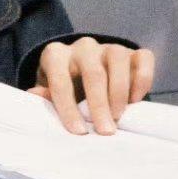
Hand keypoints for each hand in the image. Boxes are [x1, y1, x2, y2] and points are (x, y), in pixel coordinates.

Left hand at [28, 36, 154, 135]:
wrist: (84, 76)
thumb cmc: (65, 89)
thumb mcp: (50, 94)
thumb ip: (45, 96)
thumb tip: (34, 96)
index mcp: (56, 56)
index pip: (60, 79)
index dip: (68, 106)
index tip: (79, 131)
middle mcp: (83, 47)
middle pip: (93, 72)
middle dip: (99, 104)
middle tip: (105, 131)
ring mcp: (109, 47)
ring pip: (118, 59)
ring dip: (119, 91)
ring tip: (118, 116)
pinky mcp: (132, 52)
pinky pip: (143, 58)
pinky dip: (142, 79)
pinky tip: (136, 100)